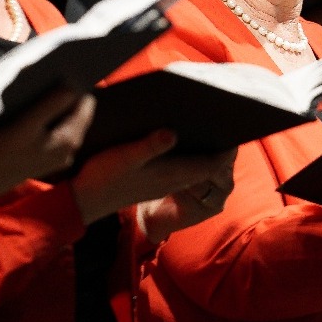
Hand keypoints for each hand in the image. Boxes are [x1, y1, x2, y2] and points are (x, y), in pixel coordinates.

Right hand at [0, 89, 95, 218]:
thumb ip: (51, 105)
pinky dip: (45, 120)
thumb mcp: (25, 125)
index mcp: (69, 140)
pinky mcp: (44, 158)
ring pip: (63, 122)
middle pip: (75, 113)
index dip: (76, 87)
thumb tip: (72, 87)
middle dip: (64, 97)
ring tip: (37, 90)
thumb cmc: (0, 151)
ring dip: (53, 108)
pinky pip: (53, 132)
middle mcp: (69, 150)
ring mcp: (57, 157)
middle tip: (48, 77)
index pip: (86, 105)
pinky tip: (30, 111)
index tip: (64, 70)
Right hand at [71, 132, 235, 230]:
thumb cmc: (104, 176)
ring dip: (205, 152)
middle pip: (210, 166)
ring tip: (209, 126)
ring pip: (197, 168)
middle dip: (221, 148)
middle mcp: (173, 179)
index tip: (236, 125)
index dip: (228, 148)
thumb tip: (173, 132)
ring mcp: (164, 181)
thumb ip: (150, 146)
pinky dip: (189, 156)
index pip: (213, 164)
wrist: (85, 200)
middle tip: (228, 121)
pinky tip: (181, 140)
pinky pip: (183, 169)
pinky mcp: (154, 181)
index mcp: (173, 173)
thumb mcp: (125, 156)